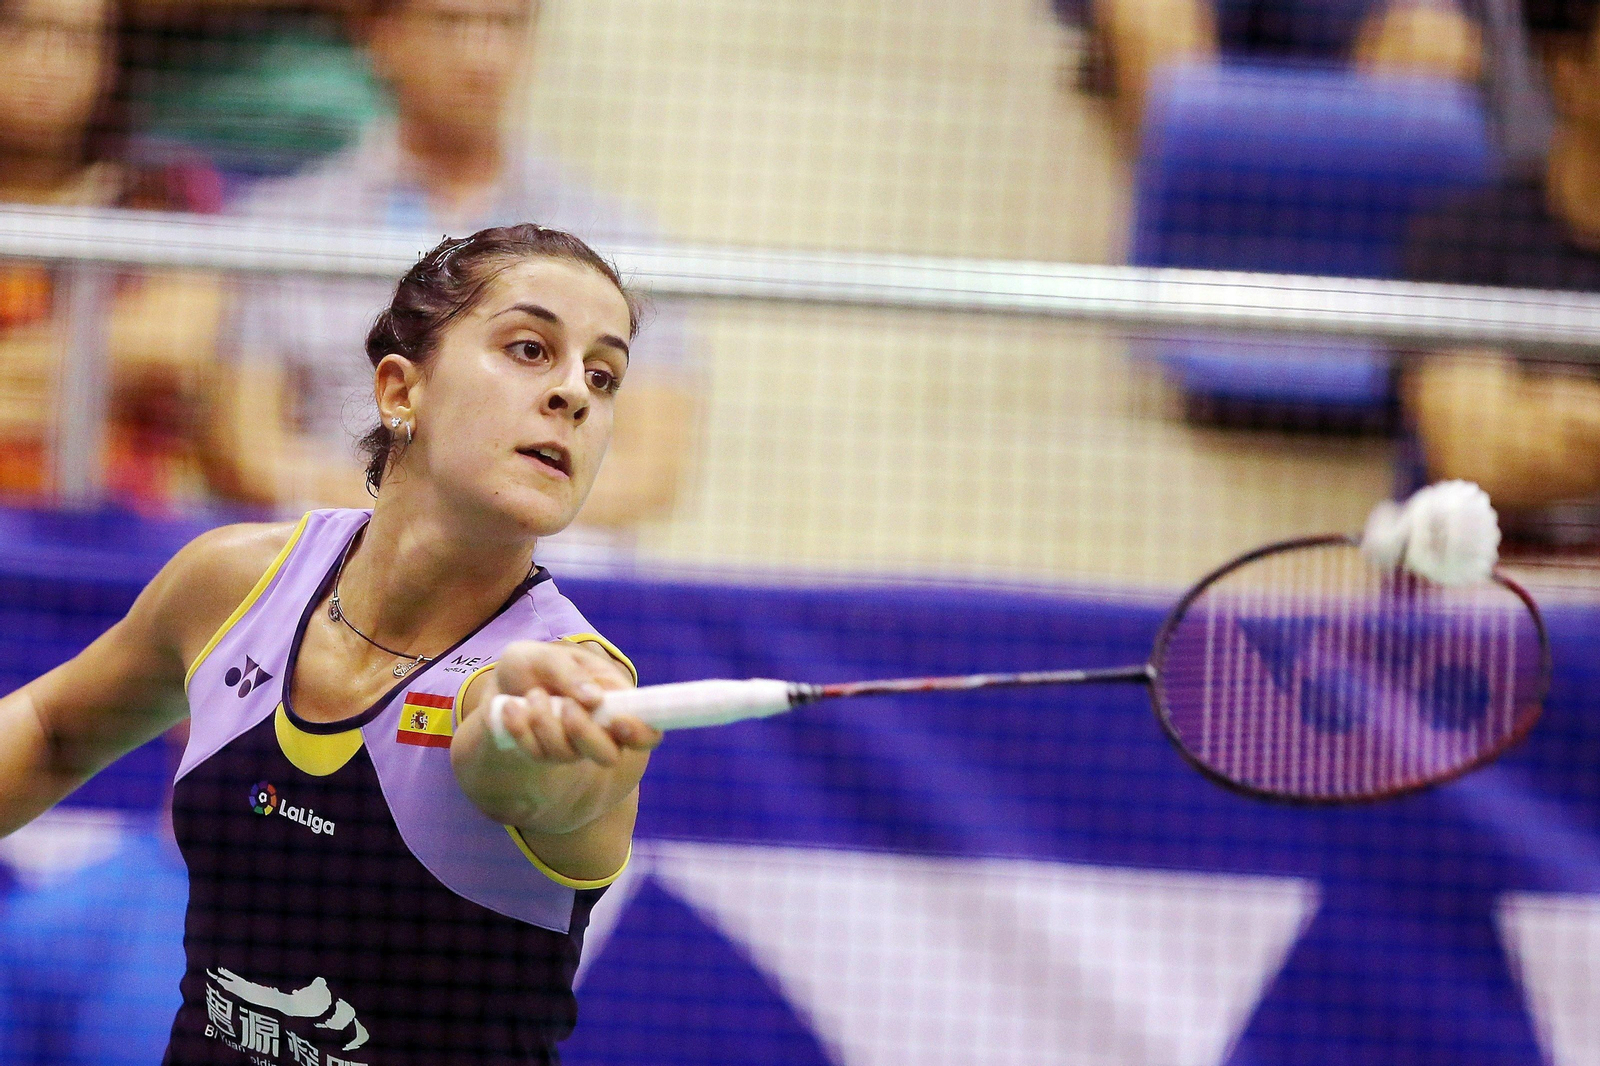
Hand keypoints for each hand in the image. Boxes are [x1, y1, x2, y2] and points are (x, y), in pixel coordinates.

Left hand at [484, 640, 659, 767]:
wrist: (503, 680)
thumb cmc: (537, 664)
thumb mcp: (549, 657)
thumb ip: (571, 673)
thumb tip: (595, 698)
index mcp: (616, 703)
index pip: (647, 732)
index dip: (640, 733)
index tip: (618, 723)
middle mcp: (599, 731)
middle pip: (609, 755)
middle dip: (585, 733)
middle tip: (567, 706)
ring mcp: (571, 746)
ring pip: (567, 755)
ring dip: (546, 723)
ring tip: (533, 694)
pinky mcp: (542, 754)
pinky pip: (535, 754)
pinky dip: (521, 729)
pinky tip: (510, 707)